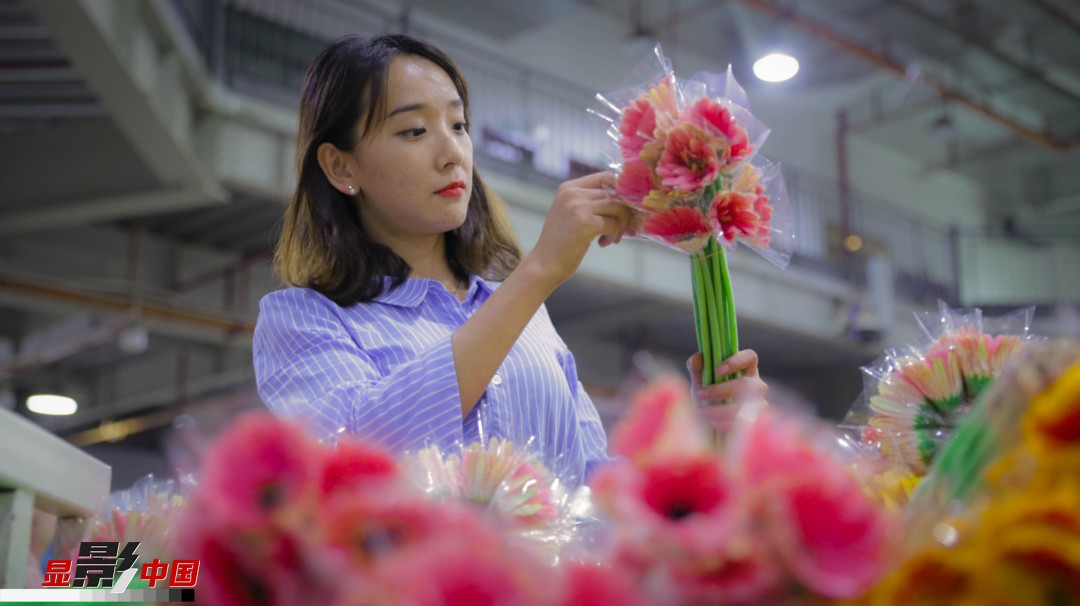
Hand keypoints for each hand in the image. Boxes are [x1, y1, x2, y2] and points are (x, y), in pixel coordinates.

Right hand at [522, 171, 634, 286]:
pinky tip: (602, 243)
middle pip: (615, 193)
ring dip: (621, 225)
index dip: (620, 192)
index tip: (622, 209)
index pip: (606, 177)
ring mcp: (578, 207)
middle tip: (623, 229)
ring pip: (618, 208)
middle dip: (625, 212)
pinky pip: (614, 224)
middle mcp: (573, 193)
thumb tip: (628, 200)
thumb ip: (591, 202)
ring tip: (612, 238)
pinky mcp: (585, 223)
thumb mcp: (571, 213)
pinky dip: (614, 235)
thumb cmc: (561, 243)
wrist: (544, 265)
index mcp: (569, 188)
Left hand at [687, 349, 768, 432]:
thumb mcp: (700, 380)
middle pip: (746, 384)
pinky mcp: (756, 421)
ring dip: (720, 410)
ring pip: (746, 406)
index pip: (750, 357)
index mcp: (746, 367)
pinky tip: (711, 422)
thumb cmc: (709, 393)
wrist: (712, 419)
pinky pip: (743, 423)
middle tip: (701, 394)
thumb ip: (697, 368)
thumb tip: (697, 358)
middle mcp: (756, 384)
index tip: (717, 370)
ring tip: (702, 411)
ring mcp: (759, 403)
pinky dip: (724, 423)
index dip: (736, 362)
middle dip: (721, 390)